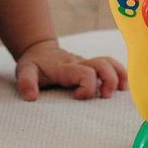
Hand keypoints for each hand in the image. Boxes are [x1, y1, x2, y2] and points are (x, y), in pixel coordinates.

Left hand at [13, 39, 127, 100]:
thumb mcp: (24, 71)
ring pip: (109, 62)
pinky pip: (110, 65)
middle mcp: (79, 63)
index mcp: (65, 67)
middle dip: (109, 80)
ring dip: (118, 75)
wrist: (39, 50)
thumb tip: (31, 97)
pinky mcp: (91, 67)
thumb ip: (26, 83)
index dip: (87, 87)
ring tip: (121, 91)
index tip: (77, 97)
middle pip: (102, 64)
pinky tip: (123, 87)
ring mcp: (87, 64)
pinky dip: (120, 73)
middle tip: (105, 97)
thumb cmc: (34, 64)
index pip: (85, 73)